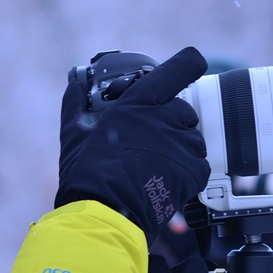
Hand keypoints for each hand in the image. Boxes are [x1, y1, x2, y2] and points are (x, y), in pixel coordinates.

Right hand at [55, 47, 211, 244]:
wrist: (104, 211)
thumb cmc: (87, 174)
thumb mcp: (73, 132)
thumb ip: (76, 102)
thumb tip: (74, 84)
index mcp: (138, 102)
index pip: (176, 70)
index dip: (188, 64)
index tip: (194, 62)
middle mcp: (164, 118)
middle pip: (184, 110)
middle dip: (172, 122)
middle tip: (152, 141)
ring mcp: (180, 144)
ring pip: (193, 139)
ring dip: (180, 148)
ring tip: (156, 165)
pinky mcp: (192, 170)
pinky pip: (199, 165)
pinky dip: (187, 173)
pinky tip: (165, 180)